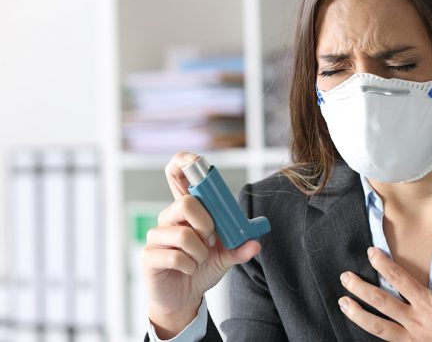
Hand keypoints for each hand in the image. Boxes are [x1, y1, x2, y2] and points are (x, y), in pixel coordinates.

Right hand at [142, 152, 260, 337]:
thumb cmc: (201, 269)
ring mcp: (156, 235)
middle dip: (206, 224)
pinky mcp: (149, 255)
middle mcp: (169, 217)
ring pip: (184, 234)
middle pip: (186, 203)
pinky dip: (189, 266)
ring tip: (198, 260)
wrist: (184, 299)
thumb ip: (240, 247)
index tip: (195, 159)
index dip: (184, 162)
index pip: (177, 175)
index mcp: (187, 210)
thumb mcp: (226, 257)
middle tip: (210, 241)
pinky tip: (187, 270)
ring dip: (200, 253)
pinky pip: (175, 256)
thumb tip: (256, 243)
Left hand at [338, 234, 431, 341]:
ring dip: (358, 315)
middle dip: (361, 289)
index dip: (383, 264)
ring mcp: (412, 338)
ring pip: (379, 327)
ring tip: (342, 304)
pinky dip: (374, 335)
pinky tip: (364, 330)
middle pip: (382, 302)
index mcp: (426, 303)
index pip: (399, 279)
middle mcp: (415, 321)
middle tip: (344, 278)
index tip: (370, 252)